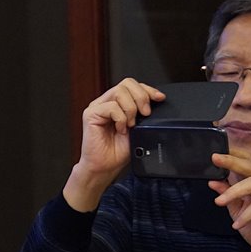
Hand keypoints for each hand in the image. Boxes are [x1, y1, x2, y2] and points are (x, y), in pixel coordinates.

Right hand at [63, 79, 165, 210]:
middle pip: (127, 83)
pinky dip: (120, 119)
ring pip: (120, 92)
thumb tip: (155, 100)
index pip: (133, 86)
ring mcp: (98, 106)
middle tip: (145, 114)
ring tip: (130, 125)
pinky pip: (112, 107)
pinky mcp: (90, 113)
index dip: (148, 89)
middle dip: (141, 97)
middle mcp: (106, 102)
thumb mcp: (138, 128)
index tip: (159, 98)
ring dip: (130, 109)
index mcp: (117, 103)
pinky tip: (120, 129)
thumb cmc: (117, 152)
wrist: (105, 168)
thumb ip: (143, 113)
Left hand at [209, 152, 250, 251]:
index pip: (246, 162)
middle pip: (250, 167)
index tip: (215, 152)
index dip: (233, 155)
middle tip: (215, 159)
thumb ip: (227, 195)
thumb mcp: (236, 210)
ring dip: (233, 192)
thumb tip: (212, 181)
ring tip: (219, 203)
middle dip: (231, 162)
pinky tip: (237, 225)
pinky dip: (246, 215)